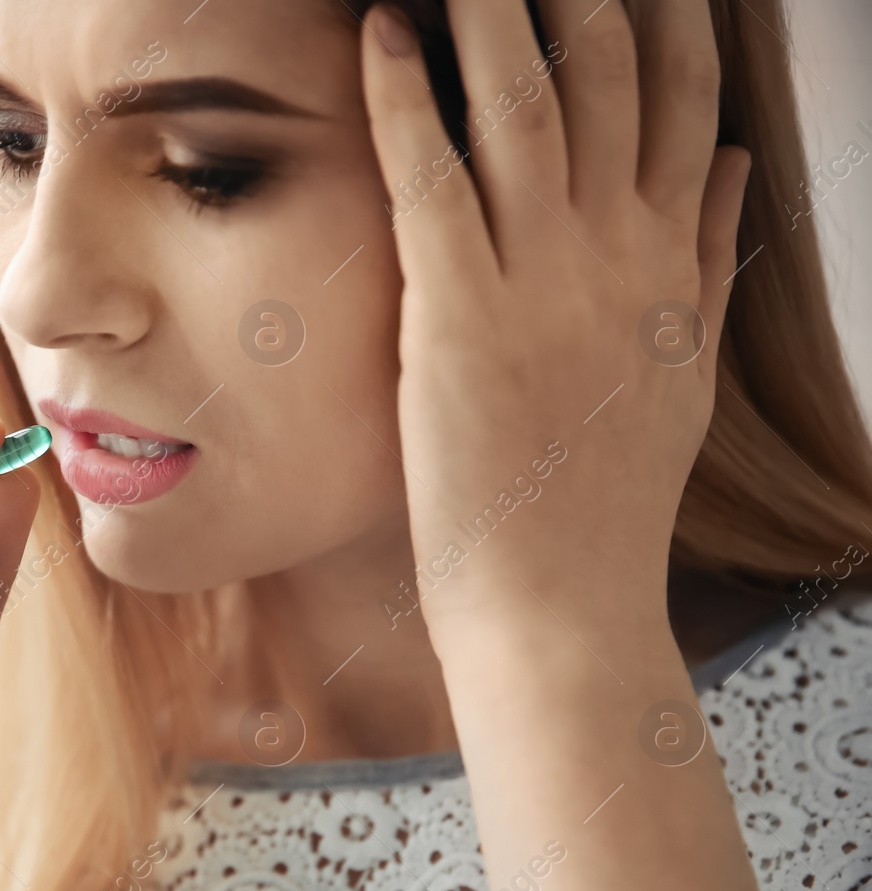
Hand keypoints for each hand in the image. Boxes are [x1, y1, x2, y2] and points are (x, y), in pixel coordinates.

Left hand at [361, 0, 750, 633]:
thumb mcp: (680, 375)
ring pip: (525, 108)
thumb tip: (727, 170)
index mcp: (669, 266)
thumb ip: (705, 264)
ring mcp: (542, 285)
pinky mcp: (459, 322)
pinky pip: (434, 182)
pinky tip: (387, 35)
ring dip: (493, 12)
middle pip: (611, 77)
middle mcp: (617, 256)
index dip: (662, 15)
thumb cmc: (604, 503)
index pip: (682, 101)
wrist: (562, 607)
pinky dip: (408, 100)